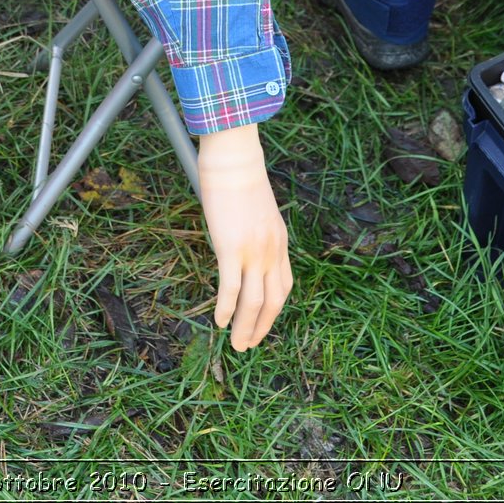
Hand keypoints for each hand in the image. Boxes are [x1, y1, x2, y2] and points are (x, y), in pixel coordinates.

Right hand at [197, 124, 291, 349]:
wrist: (235, 158)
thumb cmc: (238, 176)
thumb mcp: (256, 209)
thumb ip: (253, 229)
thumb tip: (237, 237)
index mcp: (280, 241)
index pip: (284, 284)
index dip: (273, 310)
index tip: (261, 323)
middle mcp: (272, 250)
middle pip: (274, 300)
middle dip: (262, 326)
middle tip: (248, 344)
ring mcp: (254, 250)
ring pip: (255, 300)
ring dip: (246, 326)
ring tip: (237, 344)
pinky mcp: (232, 247)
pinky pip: (231, 287)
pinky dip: (227, 308)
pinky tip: (219, 322)